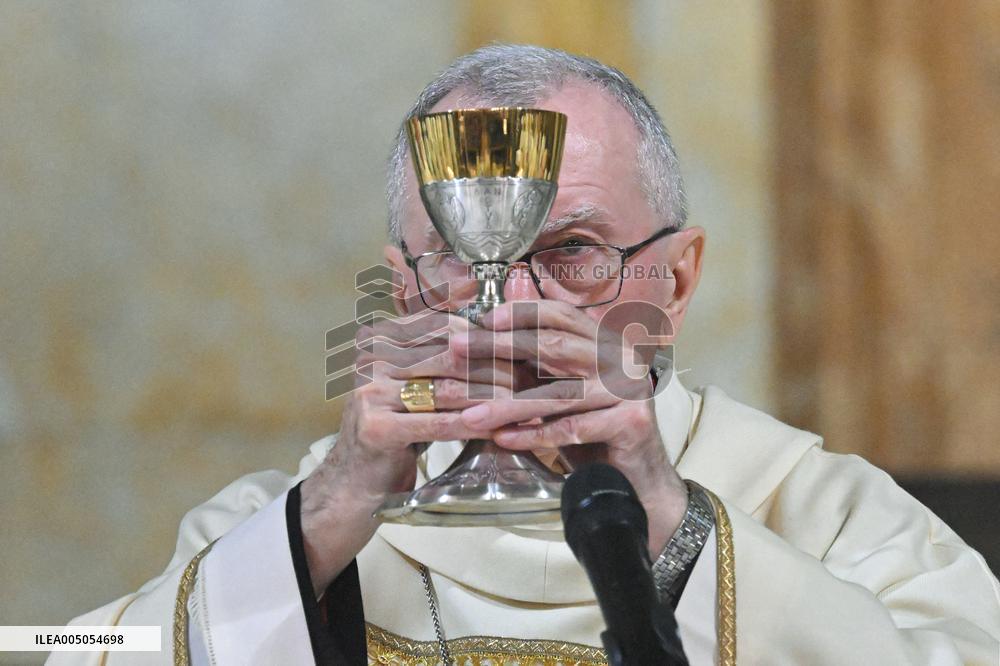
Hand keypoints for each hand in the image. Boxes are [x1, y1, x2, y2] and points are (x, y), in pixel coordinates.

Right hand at [301, 311, 520, 593]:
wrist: (351, 486)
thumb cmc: (394, 435)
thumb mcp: (416, 389)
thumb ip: (445, 364)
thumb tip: (501, 340)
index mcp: (383, 340)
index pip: (446, 327)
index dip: (487, 337)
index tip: (523, 348)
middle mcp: (373, 360)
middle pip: (450, 356)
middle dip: (497, 367)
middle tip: (533, 378)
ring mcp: (370, 393)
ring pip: (447, 388)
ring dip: (491, 398)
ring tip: (525, 404)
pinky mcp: (375, 428)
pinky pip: (436, 424)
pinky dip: (471, 426)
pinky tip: (497, 430)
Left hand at [453, 301, 687, 555]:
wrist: (638, 478)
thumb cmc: (593, 432)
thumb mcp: (562, 393)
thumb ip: (535, 369)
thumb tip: (480, 345)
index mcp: (605, 343)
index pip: (561, 315)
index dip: (522, 313)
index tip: (482, 319)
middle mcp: (620, 359)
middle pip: (554, 345)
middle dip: (501, 346)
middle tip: (459, 349)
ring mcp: (630, 389)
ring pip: (558, 393)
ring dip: (508, 404)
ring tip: (470, 414)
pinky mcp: (631, 422)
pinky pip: (572, 428)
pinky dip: (534, 435)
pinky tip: (503, 439)